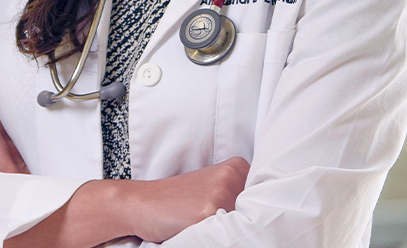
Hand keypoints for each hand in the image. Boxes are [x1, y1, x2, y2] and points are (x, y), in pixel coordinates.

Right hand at [6, 158, 248, 246]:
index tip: (235, 217)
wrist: (139, 203)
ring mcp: (222, 193)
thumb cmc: (174, 202)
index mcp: (237, 167)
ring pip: (242, 226)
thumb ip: (236, 197)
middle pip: (256, 213)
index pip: (263, 198)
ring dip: (227, 232)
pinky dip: (213, 238)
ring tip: (199, 223)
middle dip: (241, 224)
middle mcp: (233, 176)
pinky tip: (193, 229)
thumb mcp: (210, 191)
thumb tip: (266, 220)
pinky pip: (224, 235)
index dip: (252, 214)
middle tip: (207, 219)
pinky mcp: (209, 211)